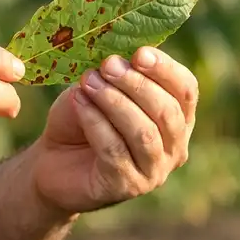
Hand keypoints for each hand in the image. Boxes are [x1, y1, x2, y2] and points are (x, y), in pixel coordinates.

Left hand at [30, 46, 197, 214]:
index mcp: (178, 119)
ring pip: (143, 133)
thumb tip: (119, 55)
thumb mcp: (102, 87)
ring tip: (89, 81)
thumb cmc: (84, 119)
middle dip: (137, 84)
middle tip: (108, 65)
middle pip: (166, 112)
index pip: (186, 91)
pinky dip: (96, 122)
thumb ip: (117, 73)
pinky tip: (79, 102)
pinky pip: (115, 151)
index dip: (166, 70)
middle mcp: (174, 148)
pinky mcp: (126, 187)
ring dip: (115, 102)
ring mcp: (153, 172)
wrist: (53, 162)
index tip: (140, 52)